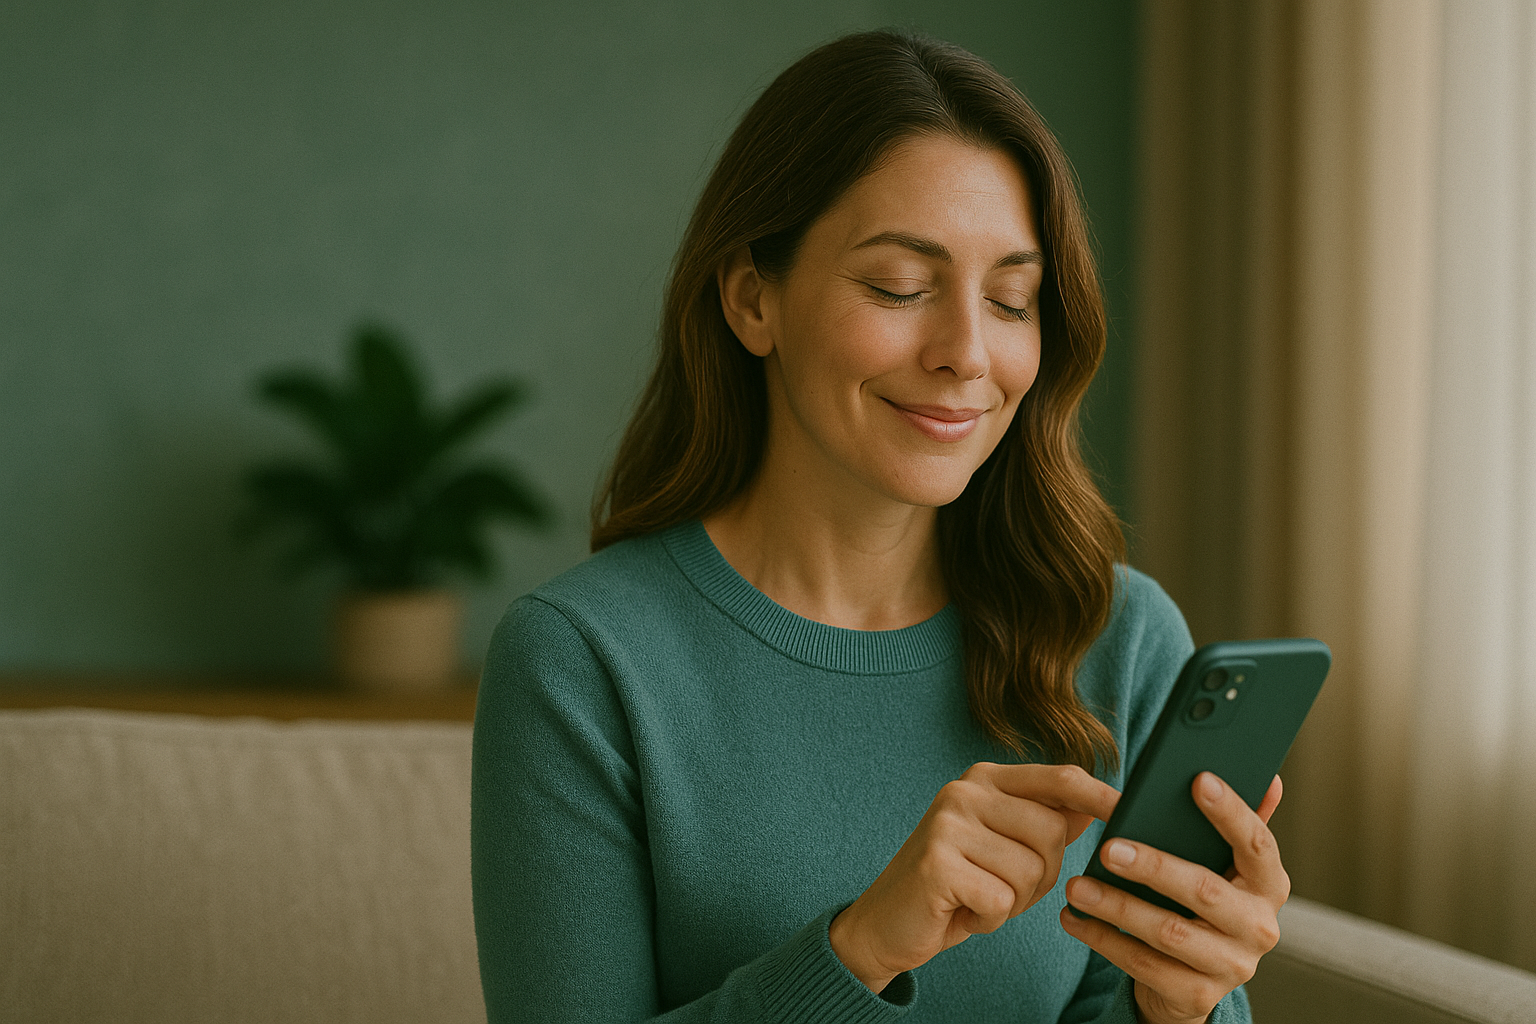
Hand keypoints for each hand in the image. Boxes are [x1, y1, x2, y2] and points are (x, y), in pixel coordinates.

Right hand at [830, 762, 1120, 992]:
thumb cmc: (953, 884)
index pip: (1058, 777)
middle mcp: (964, 792)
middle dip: (1041, 876)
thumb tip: (1095, 802)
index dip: (1099, 795)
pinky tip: (964, 912)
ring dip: (1014, 901)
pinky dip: (990, 919)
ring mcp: (948, 824)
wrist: (885, 922)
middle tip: (1002, 887)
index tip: (1127, 810)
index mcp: (984, 779)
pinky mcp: (937, 864)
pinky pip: (1001, 901)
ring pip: (1031, 871)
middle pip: (1052, 833)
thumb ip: (1042, 819)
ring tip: (979, 897)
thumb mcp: (1001, 844)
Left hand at [1059, 773, 1288, 1023]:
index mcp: (1269, 885)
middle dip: (1153, 866)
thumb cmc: (1202, 904)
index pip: (1257, 844)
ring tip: (1077, 886)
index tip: (1198, 780)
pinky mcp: (1197, 996)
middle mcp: (1259, 928)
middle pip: (1204, 890)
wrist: (1193, 981)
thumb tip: (1270, 779)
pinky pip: (1142, 965)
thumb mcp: (1222, 867)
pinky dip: (1103, 939)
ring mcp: (1231, 966)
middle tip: (1109, 848)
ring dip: (1116, 906)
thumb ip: (1239, 826)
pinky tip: (1075, 918)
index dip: (1231, 812)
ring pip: (1168, 931)